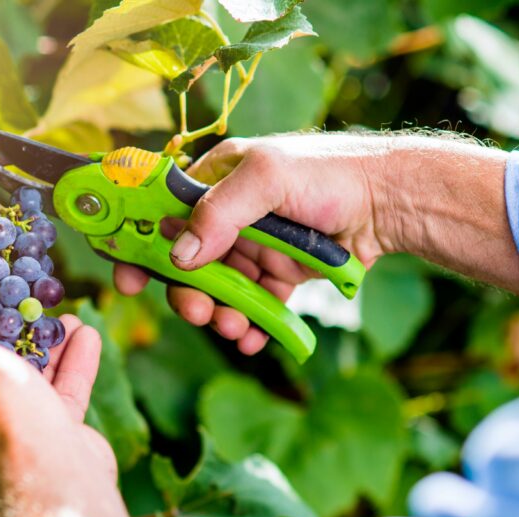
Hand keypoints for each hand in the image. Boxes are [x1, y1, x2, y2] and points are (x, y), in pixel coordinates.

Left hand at [0, 293, 139, 516]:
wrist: (53, 479)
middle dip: (8, 330)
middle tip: (25, 300)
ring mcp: (11, 429)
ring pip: (27, 376)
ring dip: (45, 343)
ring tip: (62, 316)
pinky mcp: (49, 436)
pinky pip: (59, 392)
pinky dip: (71, 364)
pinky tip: (86, 336)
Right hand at [115, 133, 518, 353]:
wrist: (390, 204)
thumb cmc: (329, 176)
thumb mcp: (269, 178)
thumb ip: (221, 212)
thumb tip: (181, 255)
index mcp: (216, 180)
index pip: (162, 214)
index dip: (140, 247)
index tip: (128, 281)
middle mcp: (230, 216)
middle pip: (187, 264)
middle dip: (187, 293)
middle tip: (197, 313)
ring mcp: (253, 248)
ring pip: (218, 290)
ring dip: (218, 314)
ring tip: (234, 328)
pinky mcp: (279, 276)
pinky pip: (252, 306)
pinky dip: (248, 325)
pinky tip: (253, 338)